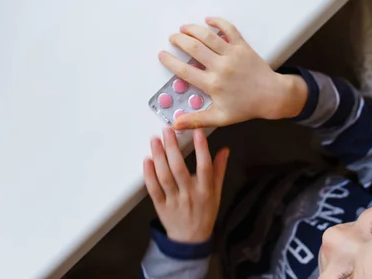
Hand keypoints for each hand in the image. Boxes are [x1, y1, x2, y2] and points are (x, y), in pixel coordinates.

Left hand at [143, 128, 228, 242]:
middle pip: (179, 169)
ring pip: (164, 177)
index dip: (201, 149)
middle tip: (167, 130)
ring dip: (159, 157)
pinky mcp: (160, 206)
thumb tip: (224, 150)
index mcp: (205, 191)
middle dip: (173, 148)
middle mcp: (189, 194)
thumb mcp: (217, 193)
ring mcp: (173, 201)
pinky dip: (149, 175)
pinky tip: (147, 160)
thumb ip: (219, 170)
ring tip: (155, 140)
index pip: (204, 167)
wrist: (190, 240)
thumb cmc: (204, 213)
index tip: (197, 131)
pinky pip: (153, 189)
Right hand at [158, 17, 307, 128]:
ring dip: (193, 29)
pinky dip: (218, 22)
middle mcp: (220, 67)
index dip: (170, 61)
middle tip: (172, 38)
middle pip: (193, 48)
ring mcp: (232, 54)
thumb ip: (196, 120)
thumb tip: (176, 124)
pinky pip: (229, 29)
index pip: (184, 70)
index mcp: (213, 84)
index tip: (162, 55)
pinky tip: (208, 20)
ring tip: (184, 28)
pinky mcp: (243, 46)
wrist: (272, 96)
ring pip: (208, 36)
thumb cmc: (246, 107)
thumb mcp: (220, 117)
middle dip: (179, 40)